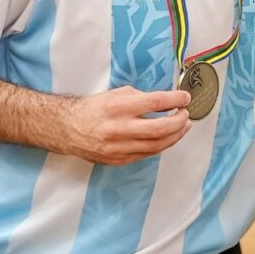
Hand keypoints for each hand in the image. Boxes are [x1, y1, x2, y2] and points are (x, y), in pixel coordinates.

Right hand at [65, 87, 191, 165]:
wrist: (68, 128)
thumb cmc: (95, 108)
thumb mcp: (118, 94)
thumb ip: (142, 98)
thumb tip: (167, 102)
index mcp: (119, 107)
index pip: (156, 102)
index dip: (176, 100)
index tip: (185, 98)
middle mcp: (119, 129)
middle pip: (160, 128)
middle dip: (180, 121)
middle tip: (186, 114)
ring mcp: (119, 148)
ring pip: (157, 145)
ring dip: (176, 136)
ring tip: (183, 126)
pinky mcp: (118, 160)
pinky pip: (147, 154)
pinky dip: (161, 145)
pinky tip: (167, 138)